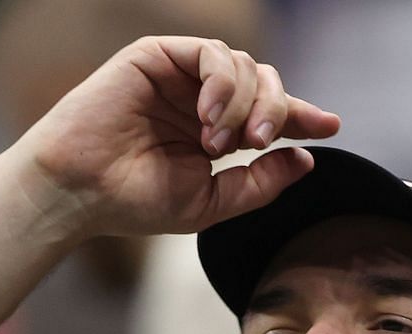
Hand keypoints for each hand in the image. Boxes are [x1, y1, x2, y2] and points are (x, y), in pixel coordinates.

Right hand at [8, 36, 339, 243]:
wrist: (80, 190)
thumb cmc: (135, 201)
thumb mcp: (212, 203)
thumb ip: (260, 184)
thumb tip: (306, 158)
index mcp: (217, 133)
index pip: (271, 113)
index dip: (304, 115)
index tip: (331, 126)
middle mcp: (202, 100)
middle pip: (266, 82)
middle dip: (278, 109)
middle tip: (262, 142)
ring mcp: (181, 76)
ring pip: (244, 66)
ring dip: (244, 104)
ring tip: (218, 144)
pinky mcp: (158, 56)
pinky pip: (211, 53)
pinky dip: (222, 83)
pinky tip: (208, 118)